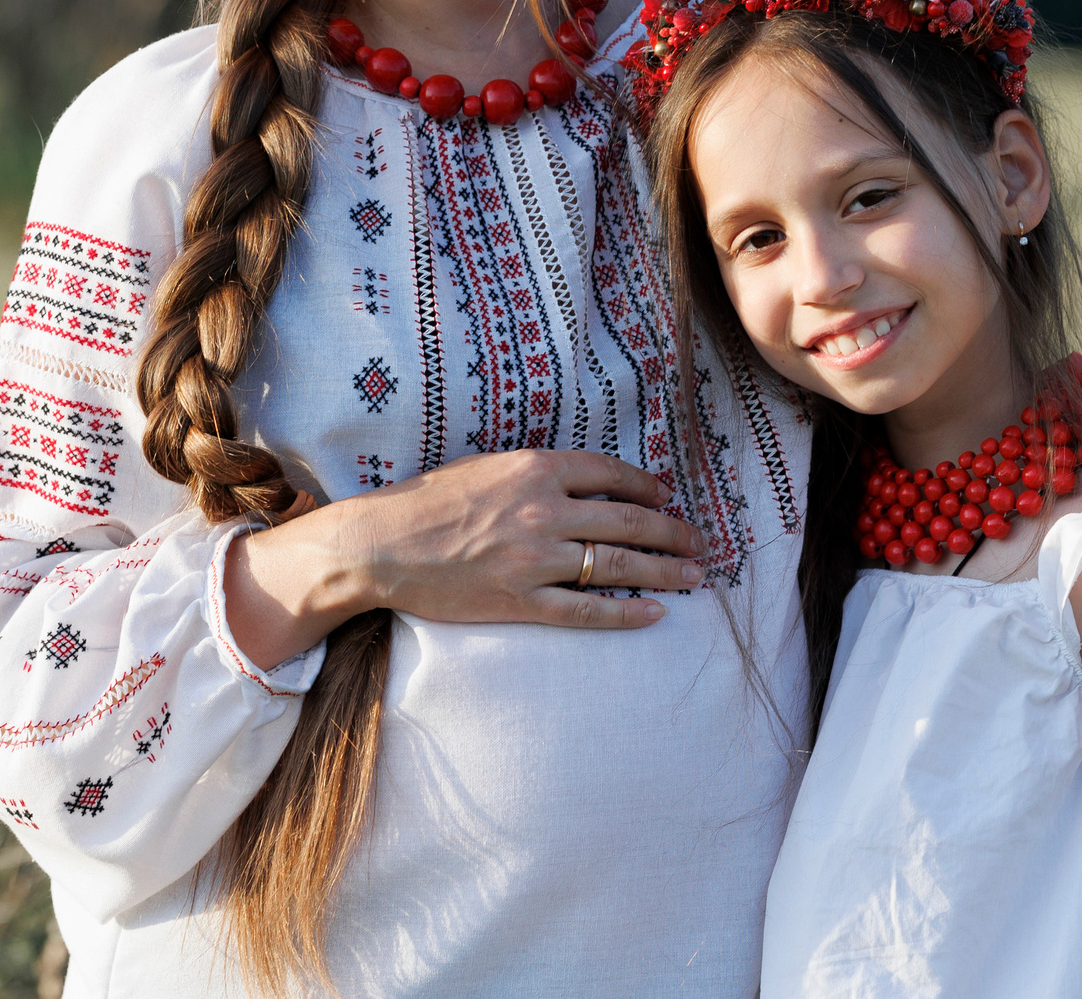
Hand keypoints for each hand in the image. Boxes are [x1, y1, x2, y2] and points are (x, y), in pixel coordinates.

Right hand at [225, 449, 709, 666]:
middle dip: (672, 531)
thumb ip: (534, 474)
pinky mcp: (520, 601)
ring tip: (694, 576)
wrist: (380, 544)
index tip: (667, 497)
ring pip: (615, 565)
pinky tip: (654, 613)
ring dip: (663, 570)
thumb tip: (581, 482)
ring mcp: (534, 558)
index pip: (611, 473)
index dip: (647, 486)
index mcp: (535, 468)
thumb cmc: (427, 501)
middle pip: (627, 520)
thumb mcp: (486, 467)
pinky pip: (584, 610)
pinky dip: (624, 612)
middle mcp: (543, 510)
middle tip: (700, 541)